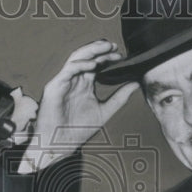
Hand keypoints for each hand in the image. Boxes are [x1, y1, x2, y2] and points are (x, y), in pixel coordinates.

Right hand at [29, 40, 138, 166]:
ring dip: (91, 50)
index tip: (121, 56)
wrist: (61, 145)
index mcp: (85, 84)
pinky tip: (94, 64)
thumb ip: (120, 97)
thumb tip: (136, 83)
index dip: (108, 57)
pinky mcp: (55, 86)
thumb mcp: (105, 111)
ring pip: (76, 58)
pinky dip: (81, 65)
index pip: (97, 64)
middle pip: (87, 57)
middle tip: (115, 46)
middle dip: (100, 49)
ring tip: (105, 47)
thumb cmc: (78, 130)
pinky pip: (68, 70)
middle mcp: (74, 80)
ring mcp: (64, 82)